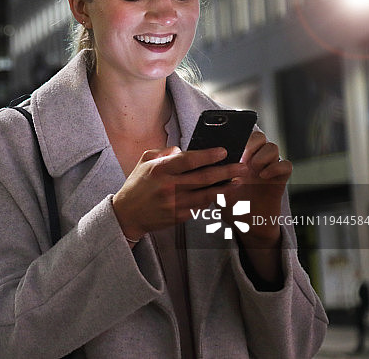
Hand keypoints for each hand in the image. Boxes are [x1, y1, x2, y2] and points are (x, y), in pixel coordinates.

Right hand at [111, 146, 248, 239]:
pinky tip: (220, 193)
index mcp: (159, 170)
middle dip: (226, 171)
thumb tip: (185, 150)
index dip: (208, 155)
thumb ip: (165, 152)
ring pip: (206, 195)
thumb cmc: (137, 185)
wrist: (127, 214)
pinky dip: (211, 200)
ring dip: (224, 188)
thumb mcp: (144, 161)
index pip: (189, 160)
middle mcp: (168, 187)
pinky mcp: (178, 217)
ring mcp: (174, 204)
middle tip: (241, 167)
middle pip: (203, 178)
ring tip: (237, 181)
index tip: (223, 152)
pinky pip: (200, 207)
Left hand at [221, 131, 290, 247]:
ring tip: (252, 168)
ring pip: (273, 147)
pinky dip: (276, 167)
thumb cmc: (230, 203)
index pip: (243, 135)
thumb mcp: (216, 186)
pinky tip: (264, 175)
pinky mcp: (280, 180)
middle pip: (260, 137)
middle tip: (243, 157)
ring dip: (262, 155)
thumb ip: (213, 173)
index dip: (239, 135)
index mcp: (240, 158)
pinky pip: (286, 165)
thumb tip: (202, 159)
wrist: (246, 224)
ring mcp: (268, 169)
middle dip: (251, 143)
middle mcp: (255, 160)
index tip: (230, 147)